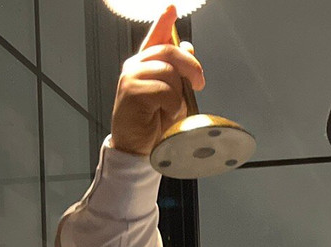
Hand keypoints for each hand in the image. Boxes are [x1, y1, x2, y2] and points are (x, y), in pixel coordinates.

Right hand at [110, 5, 205, 155]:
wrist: (137, 147)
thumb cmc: (153, 123)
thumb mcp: (173, 96)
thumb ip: (178, 72)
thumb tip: (188, 48)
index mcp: (146, 64)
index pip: (156, 37)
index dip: (164, 22)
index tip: (172, 7)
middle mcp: (136, 66)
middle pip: (169, 51)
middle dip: (191, 66)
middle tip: (199, 84)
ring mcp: (131, 76)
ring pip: (168, 71)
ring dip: (178, 94)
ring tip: (170, 109)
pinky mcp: (131, 90)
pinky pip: (164, 90)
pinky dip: (171, 105)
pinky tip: (163, 113)